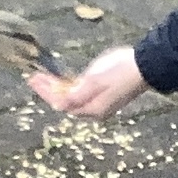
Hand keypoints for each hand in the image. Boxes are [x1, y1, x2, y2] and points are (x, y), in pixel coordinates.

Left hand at [29, 46, 148, 118]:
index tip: (32, 79)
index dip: (45, 91)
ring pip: (72, 98)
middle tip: (34, 76)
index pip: (61, 102)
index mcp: (92, 108)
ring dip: (57, 88)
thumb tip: (58, 105)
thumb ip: (76, 94)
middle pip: (65, 102)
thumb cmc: (120, 71)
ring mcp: (100, 104)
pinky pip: (80, 94)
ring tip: (44, 77)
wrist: (146, 66)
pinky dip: (69, 87)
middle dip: (49, 90)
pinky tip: (63, 80)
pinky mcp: (105, 95)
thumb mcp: (96, 80)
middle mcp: (94, 110)